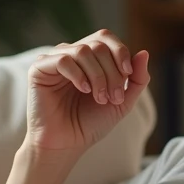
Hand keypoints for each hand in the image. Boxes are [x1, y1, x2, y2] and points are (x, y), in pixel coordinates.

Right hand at [24, 30, 150, 154]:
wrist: (66, 145)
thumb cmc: (90, 124)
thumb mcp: (122, 101)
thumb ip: (136, 79)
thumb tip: (144, 53)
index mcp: (88, 59)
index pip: (106, 38)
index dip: (120, 52)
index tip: (128, 75)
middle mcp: (70, 55)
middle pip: (98, 44)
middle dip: (112, 71)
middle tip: (113, 97)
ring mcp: (53, 60)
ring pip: (83, 51)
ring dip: (98, 75)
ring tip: (100, 98)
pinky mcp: (39, 70)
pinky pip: (63, 60)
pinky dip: (78, 75)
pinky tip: (84, 91)